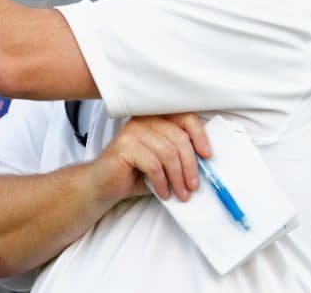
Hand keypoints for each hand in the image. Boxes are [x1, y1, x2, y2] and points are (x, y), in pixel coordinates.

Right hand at [89, 113, 210, 203]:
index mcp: (155, 118)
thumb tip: (206, 160)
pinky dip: (162, 182)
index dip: (199, 135)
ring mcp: (132, 131)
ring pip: (168, 152)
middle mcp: (143, 120)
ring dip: (178, 178)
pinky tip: (163, 192)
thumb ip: (179, 154)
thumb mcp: (162, 162)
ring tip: (181, 193)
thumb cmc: (135, 173)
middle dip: (191, 166)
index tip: (207, 155)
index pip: (184, 117)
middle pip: (179, 138)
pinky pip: (153, 164)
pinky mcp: (124, 146)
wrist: (103, 185)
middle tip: (193, 186)